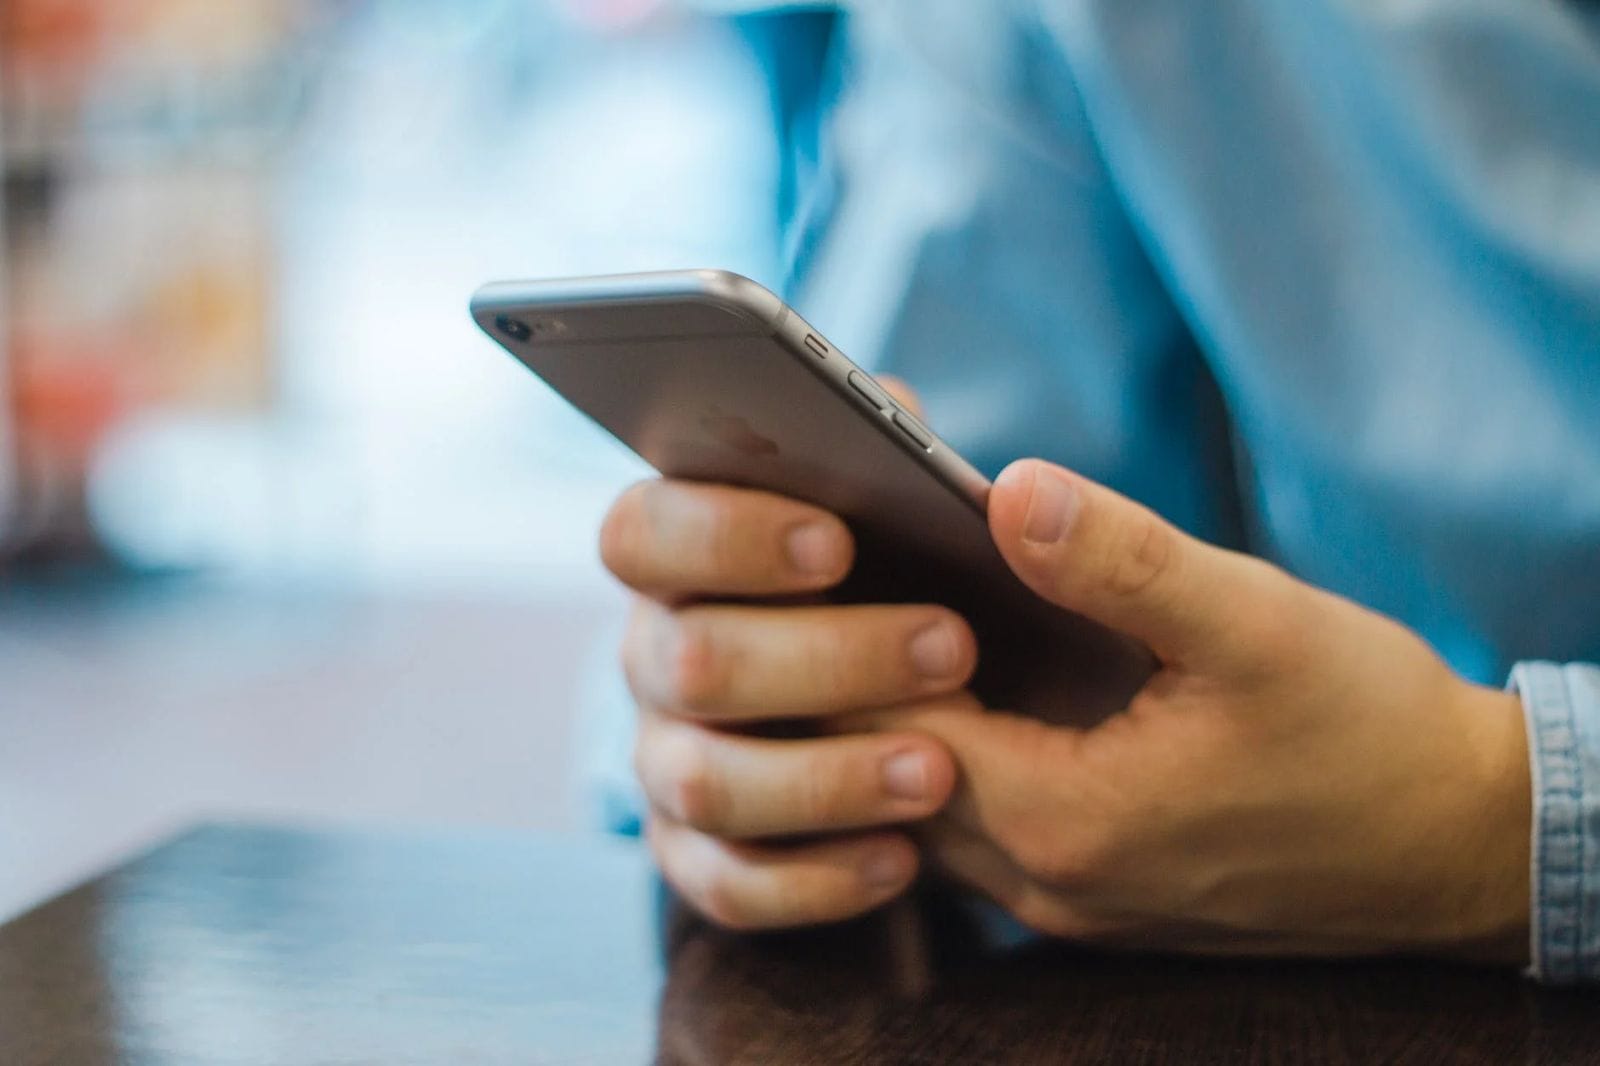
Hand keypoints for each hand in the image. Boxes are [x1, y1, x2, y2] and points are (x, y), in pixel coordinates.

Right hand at [600, 397, 979, 926]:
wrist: (921, 698)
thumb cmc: (898, 571)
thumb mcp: (895, 499)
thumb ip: (885, 445)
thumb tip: (896, 418)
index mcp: (677, 552)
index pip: (642, 532)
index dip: (725, 536)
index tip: (838, 542)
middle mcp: (653, 654)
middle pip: (688, 661)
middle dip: (826, 658)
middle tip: (952, 647)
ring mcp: (666, 758)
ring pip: (705, 782)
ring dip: (825, 777)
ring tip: (940, 770)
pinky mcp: (698, 853)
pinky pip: (730, 885)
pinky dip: (815, 880)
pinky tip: (902, 859)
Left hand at [848, 459, 1531, 961]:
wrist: (1462, 844)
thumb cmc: (1371, 734)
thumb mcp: (1254, 624)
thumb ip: (1121, 560)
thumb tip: (1008, 489)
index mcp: (1063, 820)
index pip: (889, 726)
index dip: (852, 635)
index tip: (834, 551)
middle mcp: (1044, 881)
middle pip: (888, 774)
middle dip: (856, 675)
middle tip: (844, 572)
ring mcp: (1066, 900)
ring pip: (927, 806)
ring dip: (901, 718)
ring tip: (894, 613)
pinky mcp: (1094, 892)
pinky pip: (981, 824)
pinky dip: (954, 753)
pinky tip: (970, 678)